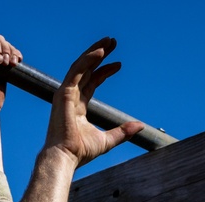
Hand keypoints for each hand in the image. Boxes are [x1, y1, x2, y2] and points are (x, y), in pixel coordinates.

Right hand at [43, 37, 143, 167]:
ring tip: (108, 41)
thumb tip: (141, 126)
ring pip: (80, 66)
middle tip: (113, 42)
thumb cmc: (80, 152)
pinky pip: (77, 71)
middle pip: (86, 70)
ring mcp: (65, 94)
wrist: (64, 157)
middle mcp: (70, 97)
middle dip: (99, 55)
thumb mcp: (108, 140)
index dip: (104, 71)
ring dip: (94, 51)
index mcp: (78, 106)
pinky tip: (100, 51)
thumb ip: (123, 131)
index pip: (91, 82)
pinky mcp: (64, 93)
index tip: (119, 64)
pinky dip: (88, 59)